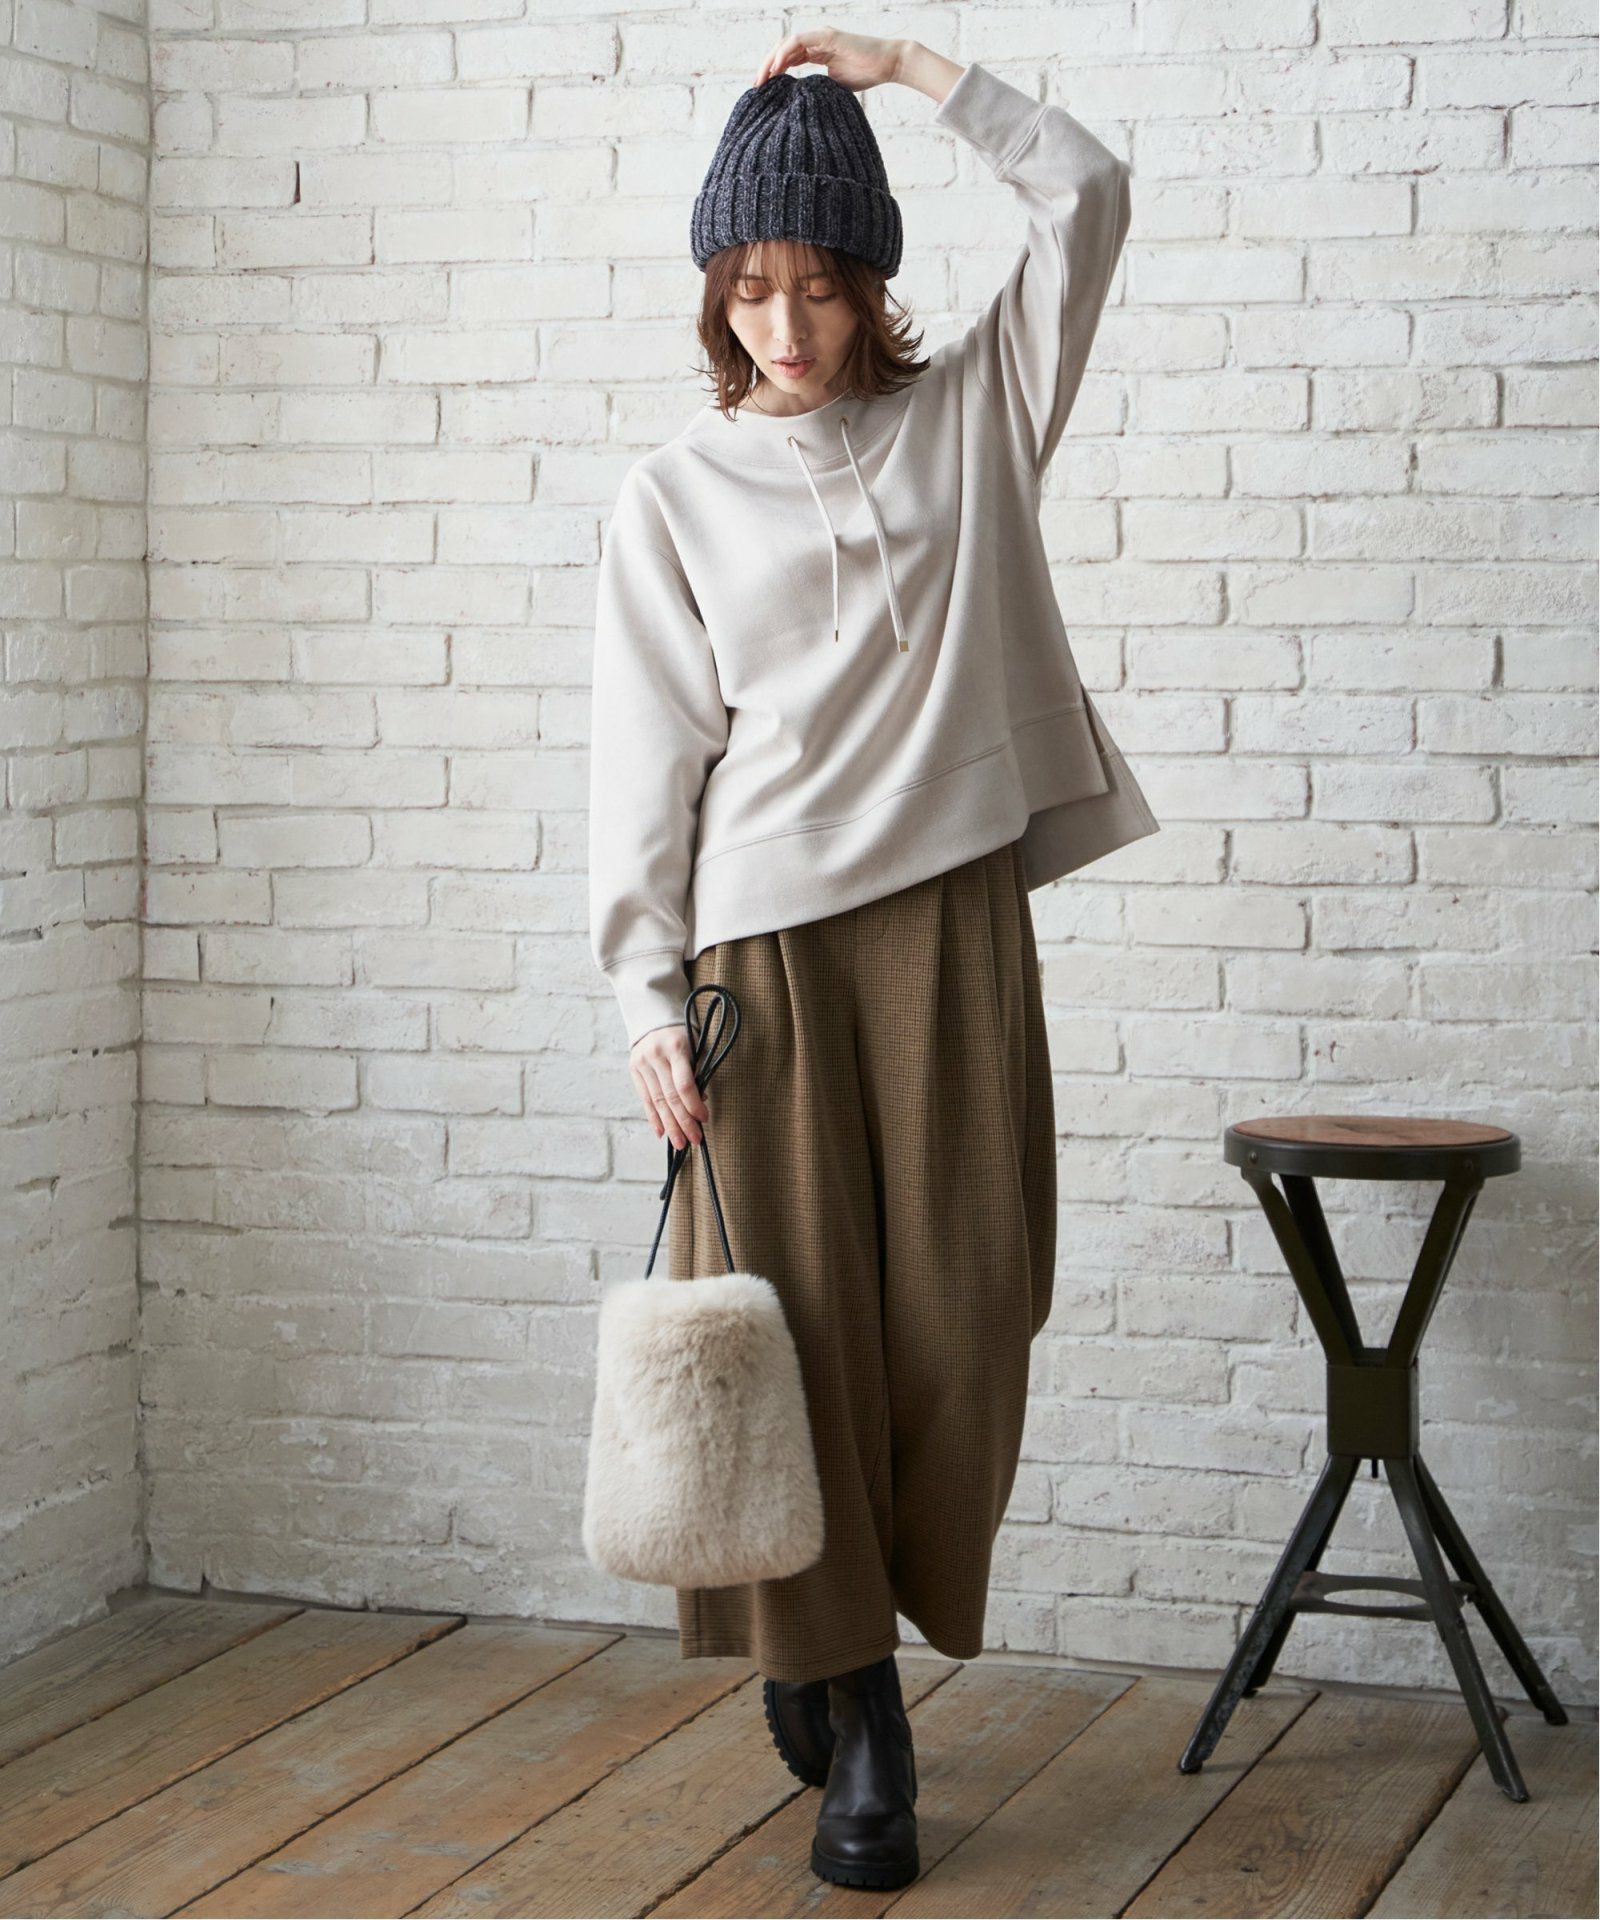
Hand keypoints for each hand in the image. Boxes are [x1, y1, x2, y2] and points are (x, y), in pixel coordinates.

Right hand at [630, 1023, 709, 1151]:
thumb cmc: (682, 1032)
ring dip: (669, 1125)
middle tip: (694, 1140)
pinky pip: (644, 1098)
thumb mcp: (695, 1044)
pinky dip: (653, 1117)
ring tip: (680, 1142)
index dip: (694, 1105)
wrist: (653, 1015)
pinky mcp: (633, 1069)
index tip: (704, 1119)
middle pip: (670, 1097)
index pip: (684, 1084)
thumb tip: (700, 1102)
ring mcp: (642, 1063)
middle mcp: (655, 1056)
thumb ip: (697, 1070)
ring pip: (657, 1101)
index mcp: (675, 1048)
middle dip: (683, 1122)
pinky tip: (661, 1132)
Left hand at [755, 27, 907, 92]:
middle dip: (767, 67)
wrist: (888, 64)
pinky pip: (799, 42)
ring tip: (762, 78)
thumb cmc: (866, 75)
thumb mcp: (835, 87)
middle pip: (783, 50)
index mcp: (816, 52)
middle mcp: (816, 42)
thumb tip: (801, 105)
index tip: (763, 91)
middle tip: (756, 86)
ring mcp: (821, 37)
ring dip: (771, 61)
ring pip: (787, 44)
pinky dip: (785, 54)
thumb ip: (817, 90)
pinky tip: (777, 68)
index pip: (788, 59)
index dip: (773, 73)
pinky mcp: (827, 36)